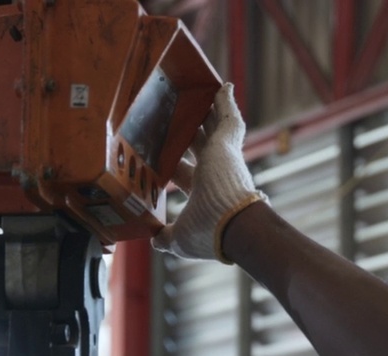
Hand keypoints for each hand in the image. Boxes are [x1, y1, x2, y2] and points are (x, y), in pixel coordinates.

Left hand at [153, 83, 266, 262]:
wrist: (233, 226)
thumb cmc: (208, 232)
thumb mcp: (179, 238)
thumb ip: (165, 237)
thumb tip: (153, 238)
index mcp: (203, 190)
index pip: (184, 170)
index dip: (174, 161)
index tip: (162, 151)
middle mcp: (215, 171)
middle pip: (200, 144)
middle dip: (191, 130)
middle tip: (179, 114)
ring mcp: (224, 156)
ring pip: (214, 126)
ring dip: (209, 110)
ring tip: (201, 91)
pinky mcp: (229, 142)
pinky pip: (228, 116)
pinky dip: (227, 101)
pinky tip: (225, 86)